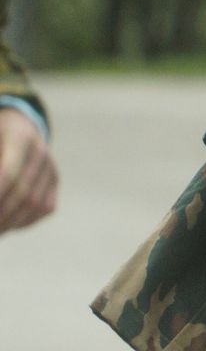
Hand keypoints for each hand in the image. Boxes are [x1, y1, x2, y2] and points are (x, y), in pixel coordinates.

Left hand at [0, 108, 56, 233]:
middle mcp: (40, 151)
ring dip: (11, 223)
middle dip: (2, 215)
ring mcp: (51, 166)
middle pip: (22, 192)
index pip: (9, 173)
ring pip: (35, 204)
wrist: (17, 126)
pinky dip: (25, 221)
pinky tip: (8, 224)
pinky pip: (45, 207)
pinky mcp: (55, 180)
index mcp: (19, 137)